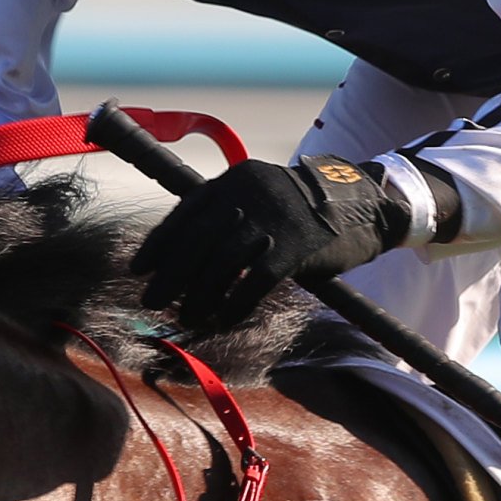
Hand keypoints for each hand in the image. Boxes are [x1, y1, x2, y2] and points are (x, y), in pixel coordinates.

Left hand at [134, 156, 408, 332]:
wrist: (360, 206)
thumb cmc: (301, 211)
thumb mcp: (260, 197)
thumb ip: (226, 214)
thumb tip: (184, 252)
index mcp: (235, 180)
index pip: (185, 213)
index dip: (159, 243)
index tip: (140, 268)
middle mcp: (249, 195)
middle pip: (197, 240)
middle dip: (171, 275)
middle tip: (153, 301)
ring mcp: (272, 221)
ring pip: (221, 264)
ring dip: (199, 296)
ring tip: (188, 317)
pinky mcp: (295, 248)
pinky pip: (255, 282)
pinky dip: (234, 304)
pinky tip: (223, 319)